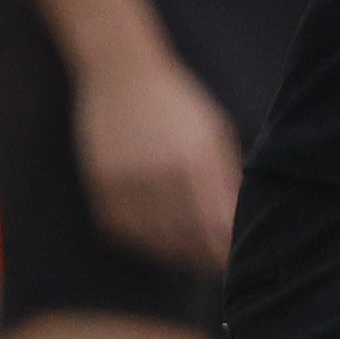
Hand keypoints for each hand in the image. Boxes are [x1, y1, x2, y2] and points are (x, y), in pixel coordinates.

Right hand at [78, 45, 246, 271]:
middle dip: (204, 256)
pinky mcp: (102, 184)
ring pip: (154, 239)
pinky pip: (123, 230)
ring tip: (189, 255)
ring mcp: (127, 180)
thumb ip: (226, 176)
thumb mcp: (213, 132)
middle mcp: (160, 173)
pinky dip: (141, 241)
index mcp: (195, 159)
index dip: (225, 248)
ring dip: (174, 254)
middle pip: (187, 237)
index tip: (234, 258)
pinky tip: (156, 241)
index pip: (216, 224)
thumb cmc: (179, 103)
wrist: (122, 74)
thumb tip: (237, 222)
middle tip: (215, 264)